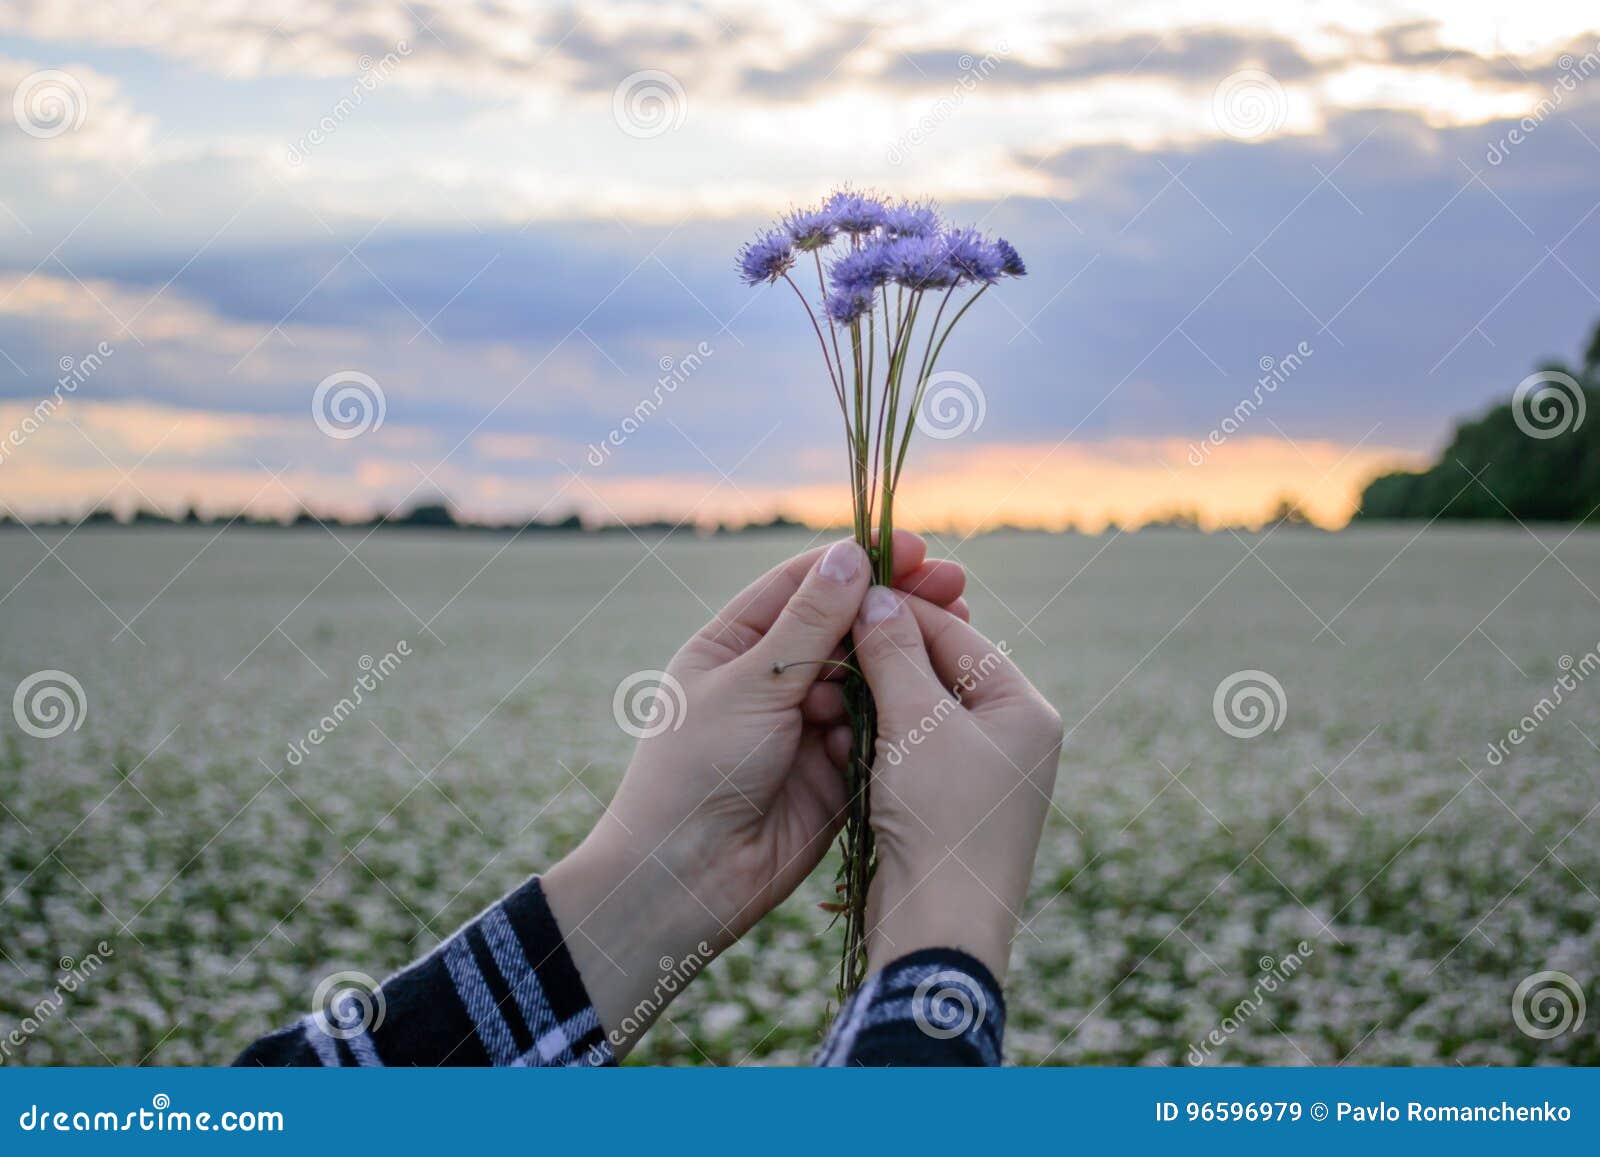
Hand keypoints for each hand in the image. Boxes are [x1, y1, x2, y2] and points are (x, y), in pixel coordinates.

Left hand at [544, 532, 965, 1053]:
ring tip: (956, 633)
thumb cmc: (697, 768)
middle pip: (844, 629)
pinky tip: (929, 696)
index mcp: (733, 647)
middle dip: (896, 608)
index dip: (859, 564)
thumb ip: (809, 623)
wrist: (688, 878)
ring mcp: (805, 727)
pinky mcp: (834, 773)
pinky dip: (896, 716)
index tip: (919, 550)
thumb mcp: (752, 684)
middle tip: (958, 586)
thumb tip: (852, 555)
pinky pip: (876, 732)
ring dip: (904, 660)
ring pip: (868, 680)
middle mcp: (770, 681)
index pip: (803, 586)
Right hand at [849, 588, 1062, 982]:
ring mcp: (979, 777)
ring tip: (826, 688)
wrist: (938, 930)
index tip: (850, 594)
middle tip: (831, 639)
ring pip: (915, 715)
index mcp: (1025, 710)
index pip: (959, 637)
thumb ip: (896, 653)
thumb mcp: (918, 722)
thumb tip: (877, 594)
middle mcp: (1011, 739)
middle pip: (937, 673)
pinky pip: (905, 755)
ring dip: (871, 701)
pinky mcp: (944, 809)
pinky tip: (836, 737)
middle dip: (882, 659)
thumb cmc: (942, 818)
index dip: (902, 613)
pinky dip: (871, 742)